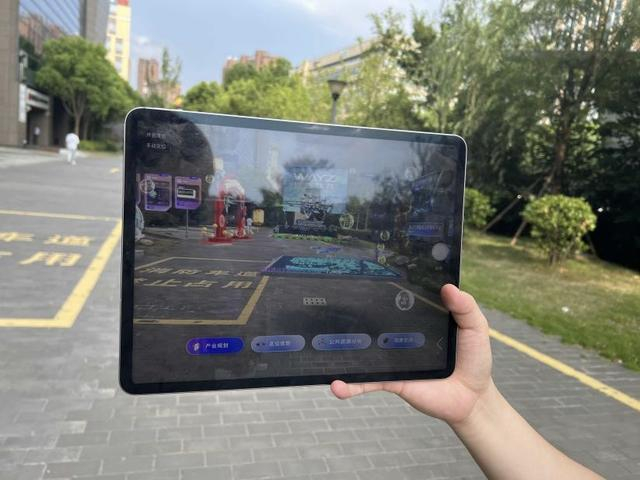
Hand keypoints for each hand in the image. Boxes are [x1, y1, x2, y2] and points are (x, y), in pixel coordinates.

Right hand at [331, 284, 492, 424]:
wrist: (472, 397)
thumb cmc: (473, 359)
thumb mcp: (474, 327)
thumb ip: (465, 307)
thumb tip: (448, 287)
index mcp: (418, 319)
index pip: (397, 300)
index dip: (384, 287)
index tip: (365, 273)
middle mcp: (401, 336)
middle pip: (374, 323)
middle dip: (352, 314)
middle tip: (333, 303)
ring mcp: (393, 358)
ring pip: (363, 352)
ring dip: (342, 351)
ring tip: (321, 348)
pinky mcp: (392, 380)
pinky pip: (368, 381)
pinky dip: (351, 385)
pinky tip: (337, 386)